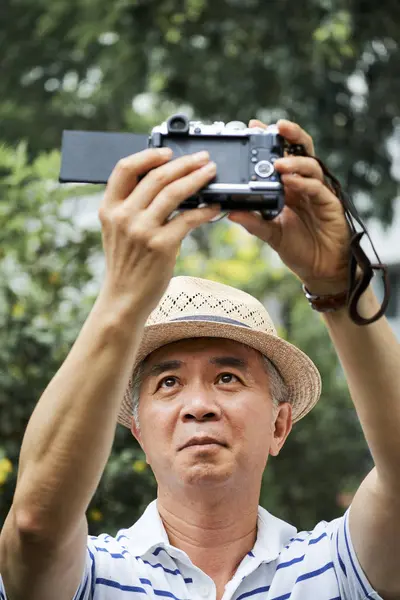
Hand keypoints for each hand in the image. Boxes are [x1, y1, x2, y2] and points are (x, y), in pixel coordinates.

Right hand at [98, 148, 218, 318]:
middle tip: (202, 158)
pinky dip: (204, 210)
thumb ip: (130, 207)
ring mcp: (142, 230)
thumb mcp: (117, 231)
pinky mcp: (162, 246)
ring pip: (174, 192)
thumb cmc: (125, 265)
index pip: (124, 168)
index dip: (148, 155)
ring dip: (197, 178)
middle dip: (184, 163)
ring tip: (211, 172)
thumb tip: (162, 182)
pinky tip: (213, 207)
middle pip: (156, 176)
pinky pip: (188, 219)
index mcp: (109, 208)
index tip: (168, 152)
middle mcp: (123, 216)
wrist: (123, 299)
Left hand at [228, 119, 350, 293]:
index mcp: (290, 187)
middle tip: (277, 126)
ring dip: (294, 162)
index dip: (271, 140)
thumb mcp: (270, 234)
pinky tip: (291, 181)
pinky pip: (317, 189)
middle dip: (291, 135)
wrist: (319, 269)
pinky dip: (303, 183)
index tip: (254, 126)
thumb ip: (253, 222)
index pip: (282, 155)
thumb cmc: (298, 247)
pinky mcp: (330, 204)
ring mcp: (318, 193)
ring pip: (311, 166)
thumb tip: (230, 211)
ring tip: (278, 163)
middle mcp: (304, 185)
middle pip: (302, 150)